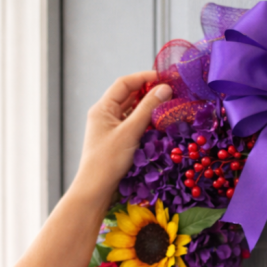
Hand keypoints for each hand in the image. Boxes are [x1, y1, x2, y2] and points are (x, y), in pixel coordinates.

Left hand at [70, 71, 172, 205]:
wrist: (95, 189)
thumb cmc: (108, 160)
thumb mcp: (130, 132)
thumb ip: (148, 109)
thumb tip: (165, 88)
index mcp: (102, 108)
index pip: (124, 83)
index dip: (144, 78)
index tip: (164, 78)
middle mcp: (105, 114)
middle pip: (128, 96)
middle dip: (149, 92)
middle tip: (171, 92)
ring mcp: (110, 128)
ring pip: (132, 111)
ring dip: (148, 108)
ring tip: (168, 107)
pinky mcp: (116, 140)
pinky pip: (133, 125)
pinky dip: (145, 122)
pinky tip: (158, 124)